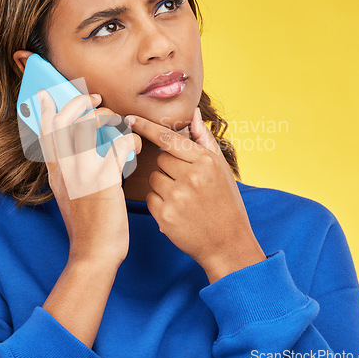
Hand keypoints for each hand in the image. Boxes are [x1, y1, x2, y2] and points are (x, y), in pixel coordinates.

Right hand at [38, 91, 141, 266]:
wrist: (93, 254)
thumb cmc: (86, 225)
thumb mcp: (66, 195)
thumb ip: (65, 172)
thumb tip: (69, 153)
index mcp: (55, 172)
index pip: (44, 131)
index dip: (45, 108)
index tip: (48, 94)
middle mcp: (64, 168)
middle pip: (64, 119)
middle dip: (80, 102)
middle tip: (97, 100)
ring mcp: (82, 172)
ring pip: (88, 124)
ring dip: (108, 116)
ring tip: (120, 125)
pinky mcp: (104, 180)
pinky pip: (118, 144)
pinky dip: (131, 139)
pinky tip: (136, 148)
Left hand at [124, 107, 265, 281]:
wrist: (229, 244)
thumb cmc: (226, 202)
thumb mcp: (222, 168)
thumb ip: (204, 139)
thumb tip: (193, 113)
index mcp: (205, 162)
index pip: (167, 138)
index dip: (146, 127)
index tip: (130, 118)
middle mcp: (191, 177)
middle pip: (160, 159)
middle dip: (168, 168)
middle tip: (186, 183)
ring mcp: (177, 198)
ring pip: (153, 178)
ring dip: (163, 185)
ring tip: (184, 198)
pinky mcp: (165, 216)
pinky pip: (150, 198)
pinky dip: (159, 203)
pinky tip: (177, 211)